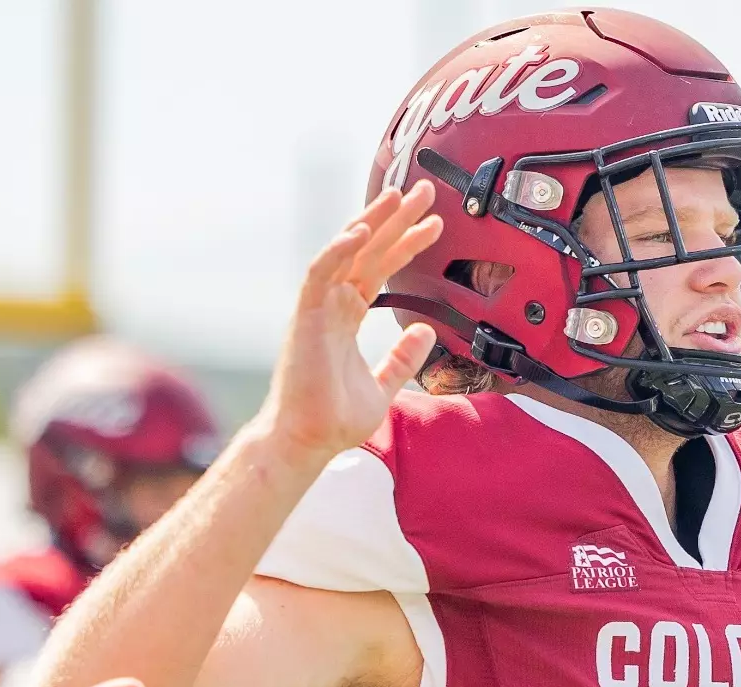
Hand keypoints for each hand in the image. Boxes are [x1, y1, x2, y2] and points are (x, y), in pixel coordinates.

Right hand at [258, 180, 445, 456]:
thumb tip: (424, 331)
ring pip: (346, 252)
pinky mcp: (305, 316)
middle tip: (425, 190)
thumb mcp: (383, 386)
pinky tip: (362, 231)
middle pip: (369, 250)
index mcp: (347, 317)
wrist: (308, 442)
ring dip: (373, 221)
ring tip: (400, 196)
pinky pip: (321, 273)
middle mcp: (332, 305)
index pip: (381, 269)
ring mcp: (318, 308)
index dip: (407, 245)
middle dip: (397, 220)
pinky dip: (339, 250)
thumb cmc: (334, 420)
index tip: (435, 225)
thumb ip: (402, 358)